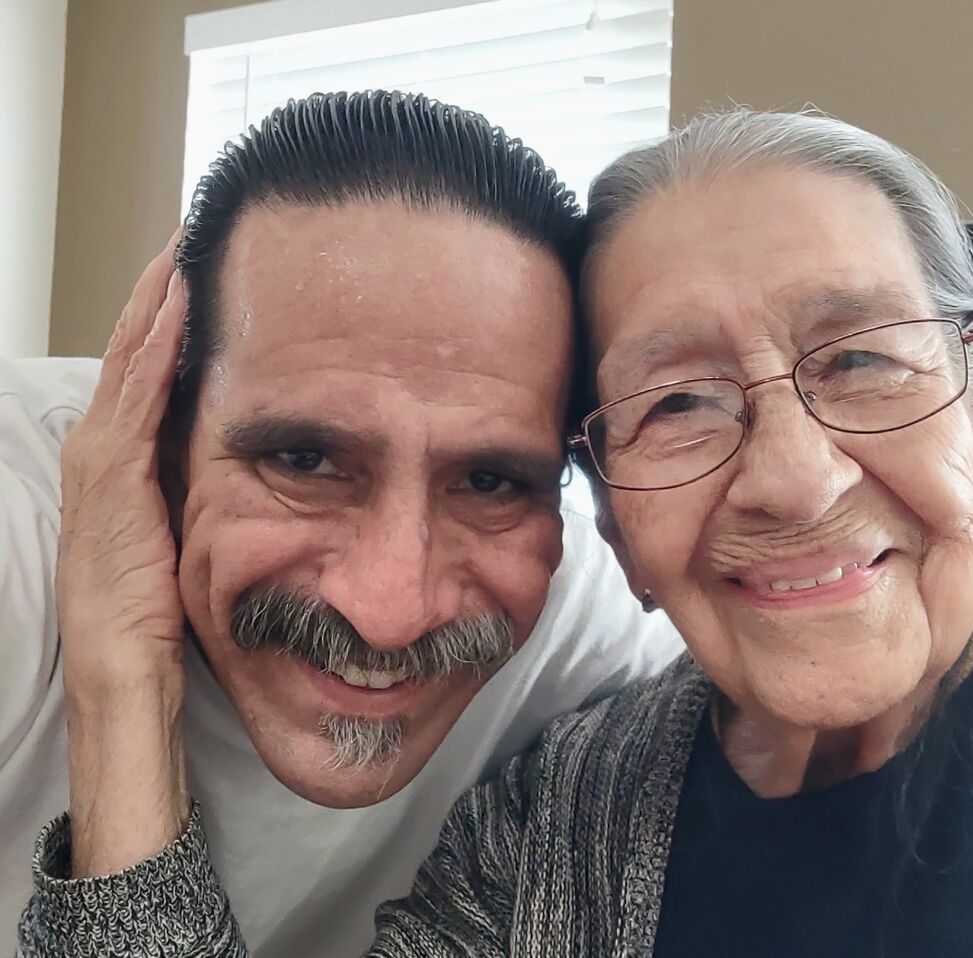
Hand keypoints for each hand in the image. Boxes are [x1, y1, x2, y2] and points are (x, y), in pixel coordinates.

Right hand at [58, 230, 191, 876]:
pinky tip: (180, 301)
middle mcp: (102, 445)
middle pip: (134, 346)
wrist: (122, 670)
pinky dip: (157, 342)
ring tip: (188, 241)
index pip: (145, 366)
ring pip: (132, 354)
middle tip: (196, 229)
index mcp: (119, 459)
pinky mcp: (113, 476)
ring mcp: (101, 457)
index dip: (168, 312)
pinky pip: (139, 392)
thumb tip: (258, 452)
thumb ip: (201, 486)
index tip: (201, 264)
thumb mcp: (182, 532)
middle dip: (162, 286)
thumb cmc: (154, 609)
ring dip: (160, 297)